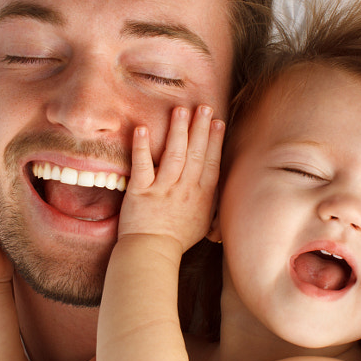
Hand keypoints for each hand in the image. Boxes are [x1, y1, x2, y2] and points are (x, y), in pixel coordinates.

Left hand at [117, 105, 224, 252]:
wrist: (151, 254)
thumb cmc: (175, 242)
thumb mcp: (202, 225)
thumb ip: (210, 205)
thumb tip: (218, 190)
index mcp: (201, 197)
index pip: (211, 163)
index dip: (215, 141)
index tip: (218, 122)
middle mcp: (185, 190)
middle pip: (196, 153)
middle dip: (200, 128)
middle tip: (203, 106)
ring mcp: (163, 189)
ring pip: (174, 155)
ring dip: (178, 131)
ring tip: (180, 110)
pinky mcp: (141, 191)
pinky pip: (142, 165)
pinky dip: (142, 146)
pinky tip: (143, 128)